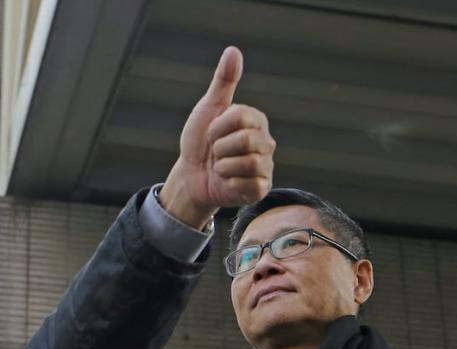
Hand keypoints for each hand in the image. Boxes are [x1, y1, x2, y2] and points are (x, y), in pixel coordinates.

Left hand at [159, 46, 274, 227]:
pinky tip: (226, 182)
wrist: (191, 176)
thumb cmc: (199, 141)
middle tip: (215, 152)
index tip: (211, 133)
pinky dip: (229, 183)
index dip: (217, 127)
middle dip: (220, 148)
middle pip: (246, 141)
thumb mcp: (208, 109)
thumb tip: (233, 50)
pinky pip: (248, 184)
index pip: (240, 117)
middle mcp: (266, 142)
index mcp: (256, 121)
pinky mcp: (261, 189)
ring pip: (248, 163)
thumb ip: (223, 81)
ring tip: (220, 167)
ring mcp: (265, 166)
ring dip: (223, 166)